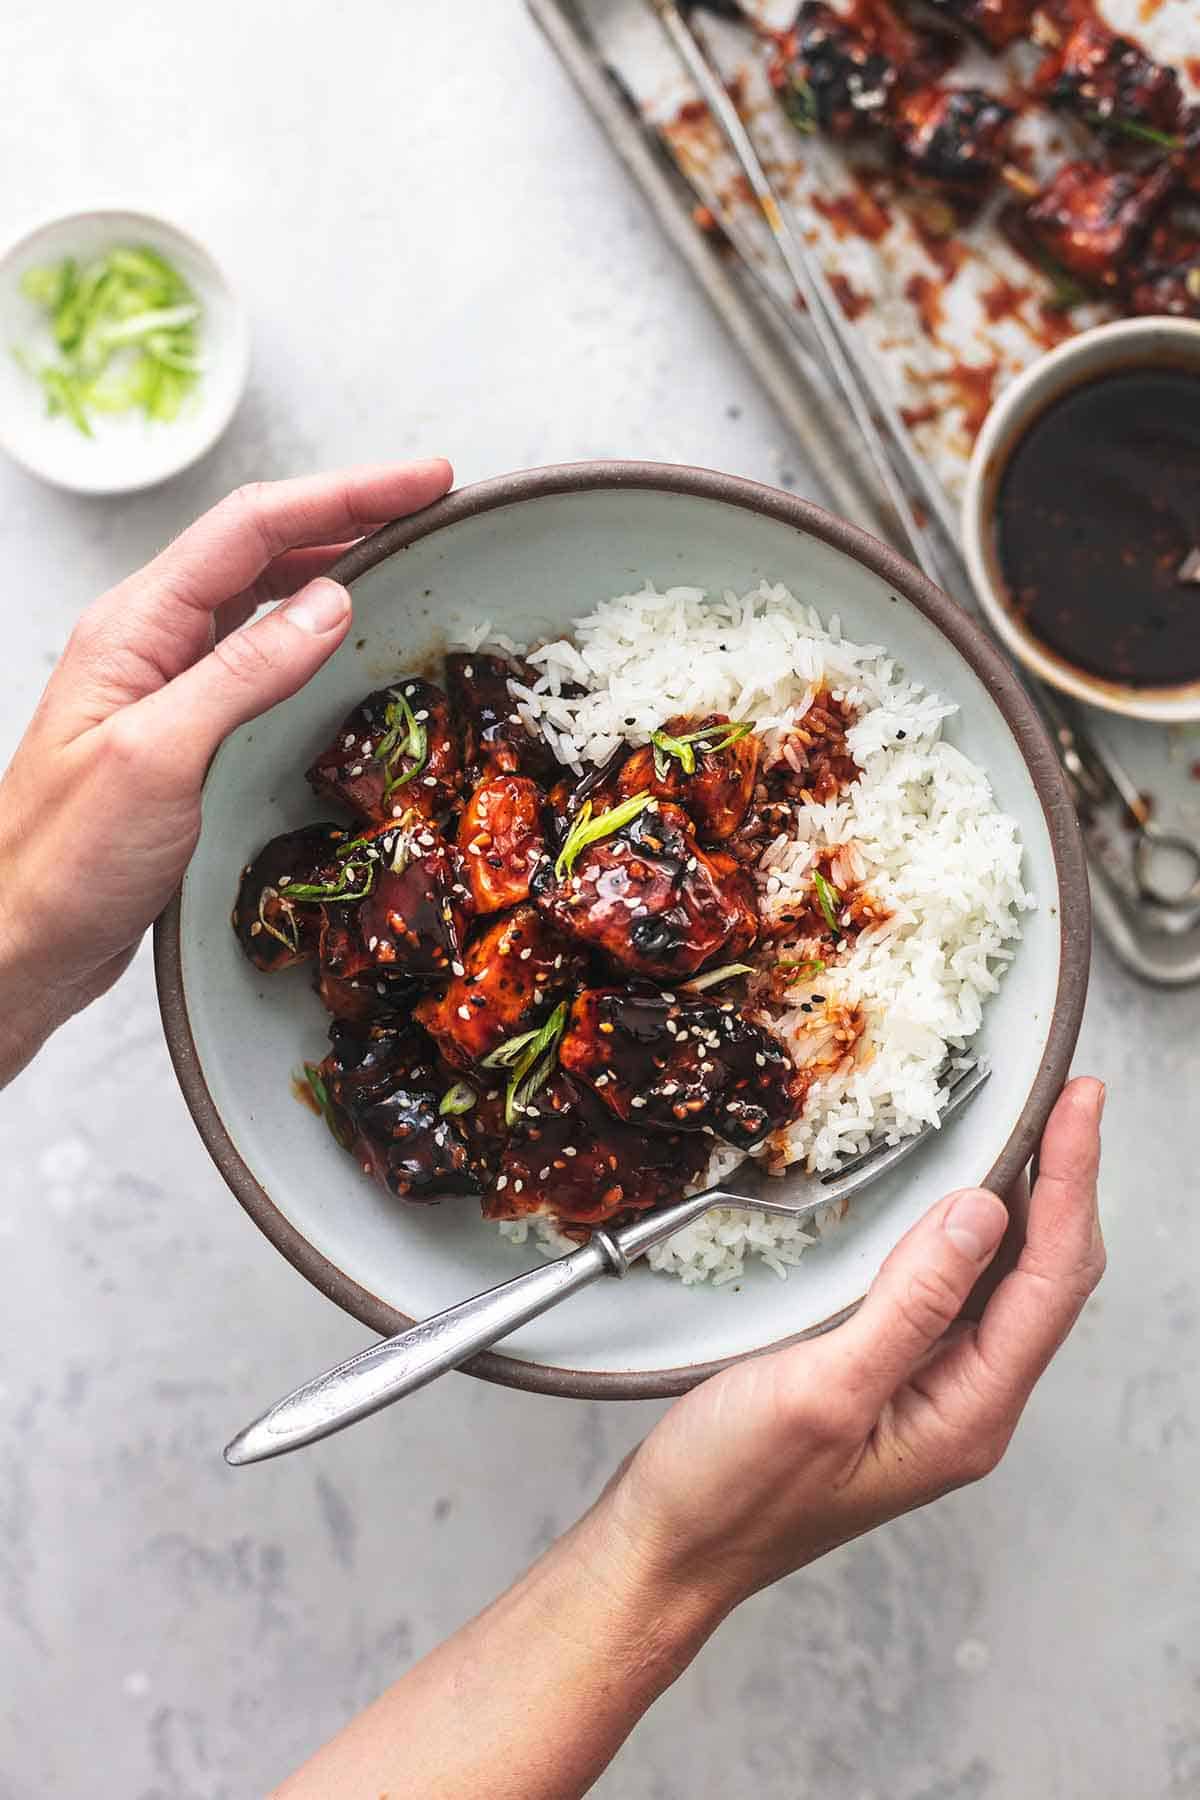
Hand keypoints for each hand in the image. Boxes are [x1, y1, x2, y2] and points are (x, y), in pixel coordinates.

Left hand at [0, 459, 452, 1081]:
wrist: (22, 943)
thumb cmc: (65, 860)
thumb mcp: (159, 758)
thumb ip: (243, 674)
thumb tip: (331, 603)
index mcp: (134, 628)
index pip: (250, 529)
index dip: (344, 495)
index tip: (425, 481)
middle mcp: (150, 643)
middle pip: (260, 547)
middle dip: (349, 513)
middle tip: (433, 504)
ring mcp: (168, 686)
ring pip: (261, 597)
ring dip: (334, 564)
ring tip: (405, 551)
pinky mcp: (187, 732)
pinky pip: (260, 658)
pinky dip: (314, 632)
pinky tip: (349, 641)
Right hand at [601, 1077, 1104, 1609]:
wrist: (669, 1546)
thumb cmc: (733, 1490)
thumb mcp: (823, 1391)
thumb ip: (910, 1305)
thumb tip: (981, 1215)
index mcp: (966, 1413)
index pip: (1052, 1280)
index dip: (1074, 1182)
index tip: (1078, 1104)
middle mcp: (963, 1401)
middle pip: (1045, 1278)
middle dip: (1065, 1182)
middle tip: (1067, 1097)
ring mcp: (926, 1389)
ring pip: (1001, 1282)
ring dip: (1022, 1201)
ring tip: (1029, 1127)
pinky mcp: (885, 1374)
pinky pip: (948, 1290)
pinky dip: (961, 1230)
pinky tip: (948, 1196)